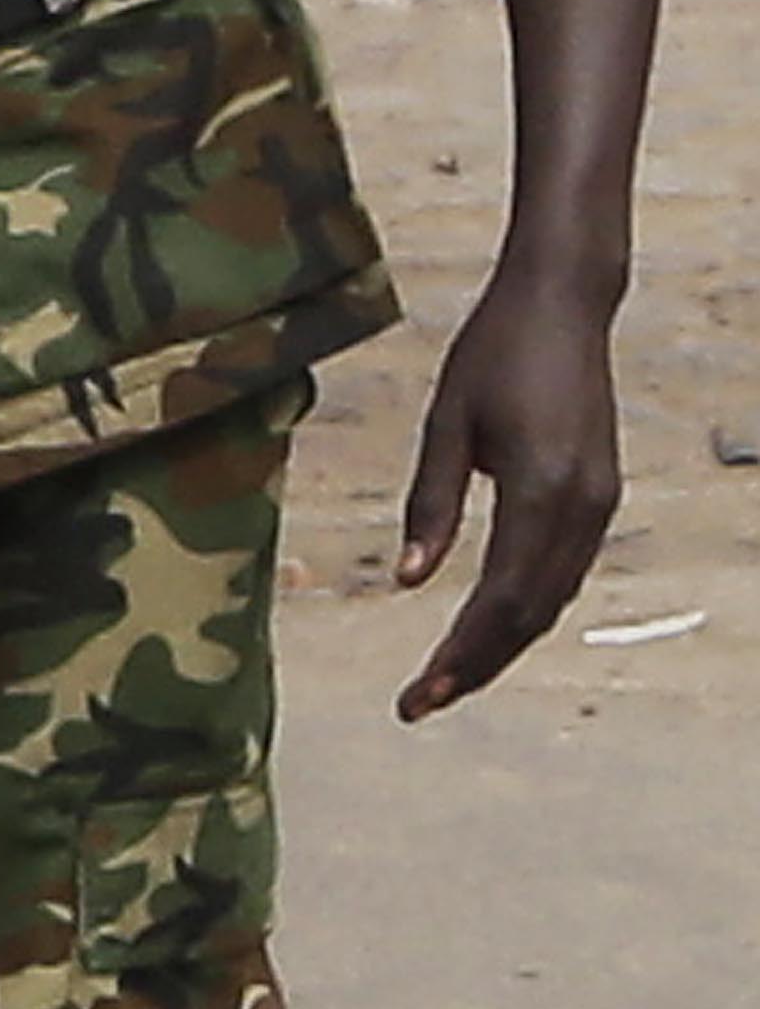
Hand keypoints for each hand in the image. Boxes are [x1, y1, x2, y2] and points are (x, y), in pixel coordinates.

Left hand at [393, 262, 621, 717]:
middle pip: (531, 613)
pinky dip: (527, 606)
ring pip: (552, 598)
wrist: (562, 305)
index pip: (500, 600)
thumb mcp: (447, 424)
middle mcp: (584, 508)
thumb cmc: (492, 354)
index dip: (461, 654)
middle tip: (420, 703)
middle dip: (477, 664)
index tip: (419, 695)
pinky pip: (563, 570)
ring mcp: (600, 504)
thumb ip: (430, 505)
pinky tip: (489, 624)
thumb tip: (406, 583)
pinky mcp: (600, 495)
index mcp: (543, 492)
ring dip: (502, 642)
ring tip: (447, 677)